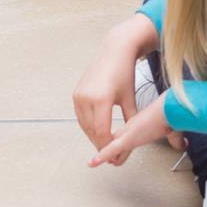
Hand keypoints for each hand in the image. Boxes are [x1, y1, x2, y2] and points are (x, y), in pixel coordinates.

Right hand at [73, 34, 141, 152]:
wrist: (114, 52)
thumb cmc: (124, 73)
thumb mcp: (130, 99)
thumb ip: (130, 121)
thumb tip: (130, 141)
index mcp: (101, 99)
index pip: (102, 132)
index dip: (108, 145)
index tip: (115, 154)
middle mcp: (86, 97)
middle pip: (91, 131)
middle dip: (100, 143)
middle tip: (110, 154)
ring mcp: (79, 95)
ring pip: (84, 125)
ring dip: (93, 135)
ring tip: (104, 143)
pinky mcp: (76, 93)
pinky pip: (80, 116)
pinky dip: (88, 125)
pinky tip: (97, 130)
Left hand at [89, 97, 178, 168]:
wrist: (169, 110)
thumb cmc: (170, 117)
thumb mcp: (173, 132)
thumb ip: (175, 140)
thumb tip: (183, 145)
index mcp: (137, 125)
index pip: (123, 138)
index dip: (116, 148)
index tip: (113, 156)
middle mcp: (129, 128)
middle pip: (114, 142)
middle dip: (106, 152)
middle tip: (96, 160)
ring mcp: (127, 134)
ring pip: (110, 147)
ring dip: (104, 156)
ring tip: (94, 162)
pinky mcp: (128, 138)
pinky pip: (111, 149)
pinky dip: (102, 156)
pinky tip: (94, 161)